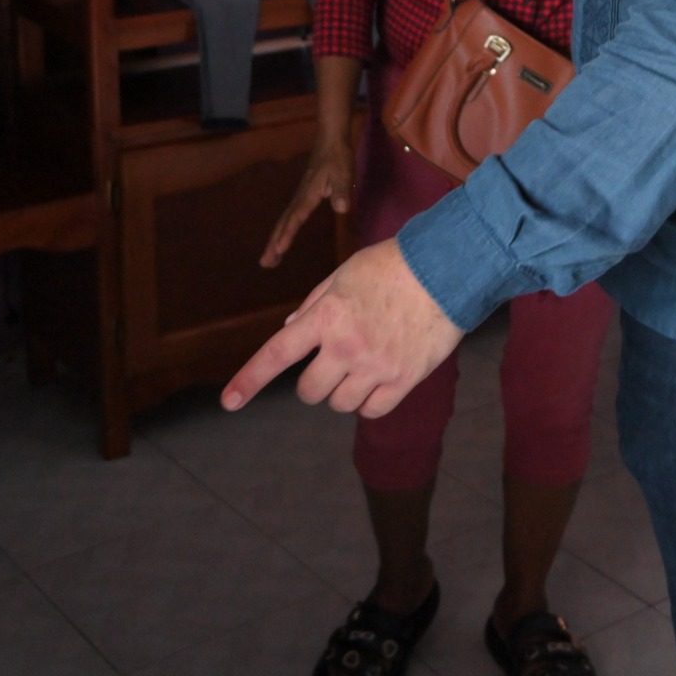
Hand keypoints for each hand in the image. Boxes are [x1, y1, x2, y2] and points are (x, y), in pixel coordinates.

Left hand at [222, 239, 460, 417]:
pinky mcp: (404, 379)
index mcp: (326, 316)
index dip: (249, 379)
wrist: (446, 269)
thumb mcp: (343, 274)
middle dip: (314, 382)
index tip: (229, 402)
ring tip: (360, 367)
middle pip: (309, 391)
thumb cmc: (392, 265)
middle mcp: (346, 346)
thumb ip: (313, 304)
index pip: (277, 354)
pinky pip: (371, 410)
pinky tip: (377, 381)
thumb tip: (289, 329)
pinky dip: (368, 402)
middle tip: (330, 364)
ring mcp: (376, 366)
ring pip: (339, 403)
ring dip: (342, 391)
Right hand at [261, 138, 353, 267]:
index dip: (288, 234)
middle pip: (283, 224)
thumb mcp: (344, 173)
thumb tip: (342, 208)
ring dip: (276, 240)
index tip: (279, 250)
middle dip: (274, 244)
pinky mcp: (302, 195)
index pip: (296, 218)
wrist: (331, 139)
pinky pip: (289, 217)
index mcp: (308, 195)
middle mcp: (300, 198)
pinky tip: (282, 237)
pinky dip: (282, 230)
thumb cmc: (338, 157)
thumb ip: (342, 190)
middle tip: (265, 263)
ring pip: (284, 221)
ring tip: (270, 259)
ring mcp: (299, 196)